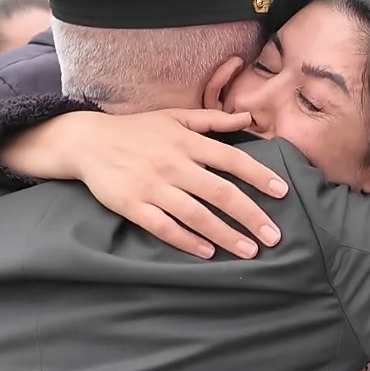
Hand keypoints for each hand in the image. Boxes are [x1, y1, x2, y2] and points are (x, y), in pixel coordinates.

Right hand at [4, 110, 288, 259]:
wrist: (87, 142)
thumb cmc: (136, 130)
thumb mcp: (175, 117)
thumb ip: (213, 120)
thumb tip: (248, 119)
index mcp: (186, 141)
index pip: (231, 159)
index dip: (259, 176)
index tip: (282, 192)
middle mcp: (173, 164)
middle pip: (220, 192)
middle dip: (251, 216)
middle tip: (274, 236)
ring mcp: (152, 186)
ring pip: (196, 215)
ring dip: (225, 234)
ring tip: (249, 250)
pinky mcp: (132, 205)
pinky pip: (164, 227)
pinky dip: (187, 241)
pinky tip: (208, 253)